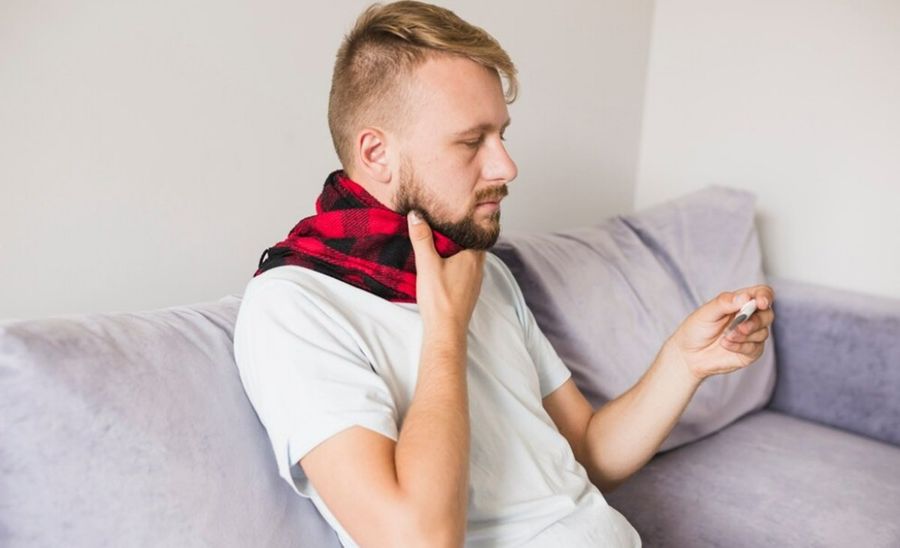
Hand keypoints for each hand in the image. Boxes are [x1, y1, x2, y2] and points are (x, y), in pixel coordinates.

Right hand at [407, 210, 484, 336]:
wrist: (446, 330)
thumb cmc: (439, 299)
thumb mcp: (427, 264)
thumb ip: (422, 238)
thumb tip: (416, 214)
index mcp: (473, 255)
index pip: (474, 229)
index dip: (465, 218)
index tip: (454, 207)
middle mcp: (479, 265)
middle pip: (472, 241)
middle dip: (460, 231)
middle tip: (445, 218)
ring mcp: (475, 278)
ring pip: (469, 255)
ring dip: (458, 247)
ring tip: (442, 237)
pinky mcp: (469, 289)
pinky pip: (465, 267)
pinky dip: (457, 260)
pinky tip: (445, 261)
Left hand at [667, 286, 775, 381]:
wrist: (689, 354)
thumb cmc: (697, 328)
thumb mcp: (707, 312)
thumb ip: (725, 303)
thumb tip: (746, 297)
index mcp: (741, 302)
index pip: (762, 294)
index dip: (765, 296)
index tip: (760, 303)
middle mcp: (750, 317)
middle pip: (767, 314)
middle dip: (756, 321)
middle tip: (740, 326)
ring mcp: (752, 335)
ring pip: (763, 332)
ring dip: (744, 335)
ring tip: (726, 337)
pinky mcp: (751, 351)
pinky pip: (755, 348)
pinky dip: (740, 346)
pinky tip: (726, 344)